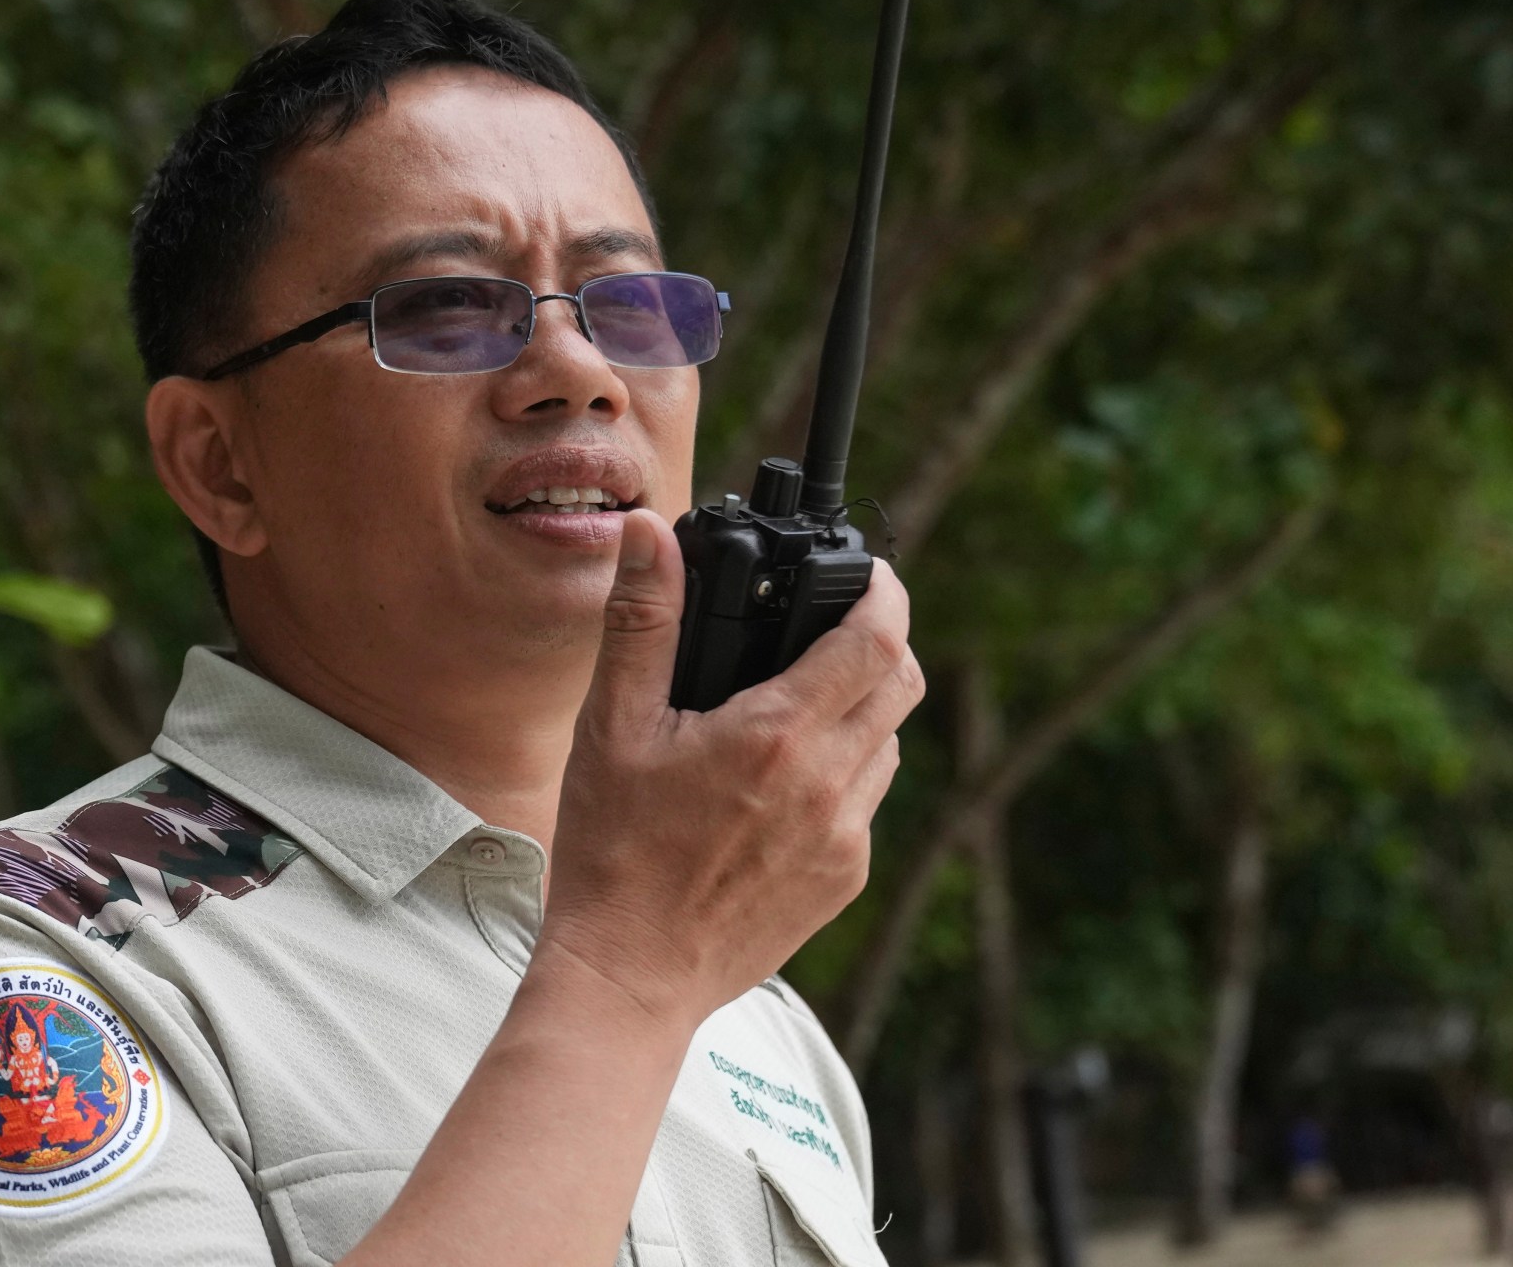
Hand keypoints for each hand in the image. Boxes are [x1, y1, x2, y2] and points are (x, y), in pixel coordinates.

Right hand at [537, 508, 923, 1028]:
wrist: (629, 975)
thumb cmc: (612, 853)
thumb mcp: (611, 726)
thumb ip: (640, 622)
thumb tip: (650, 535)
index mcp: (776, 737)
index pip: (876, 640)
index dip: (885, 594)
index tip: (871, 574)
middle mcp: (828, 787)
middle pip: (901, 684)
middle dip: (881, 643)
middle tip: (836, 628)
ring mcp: (844, 840)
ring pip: (887, 745)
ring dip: (861, 711)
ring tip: (797, 707)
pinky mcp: (843, 881)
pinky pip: (865, 804)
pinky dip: (841, 773)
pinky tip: (780, 783)